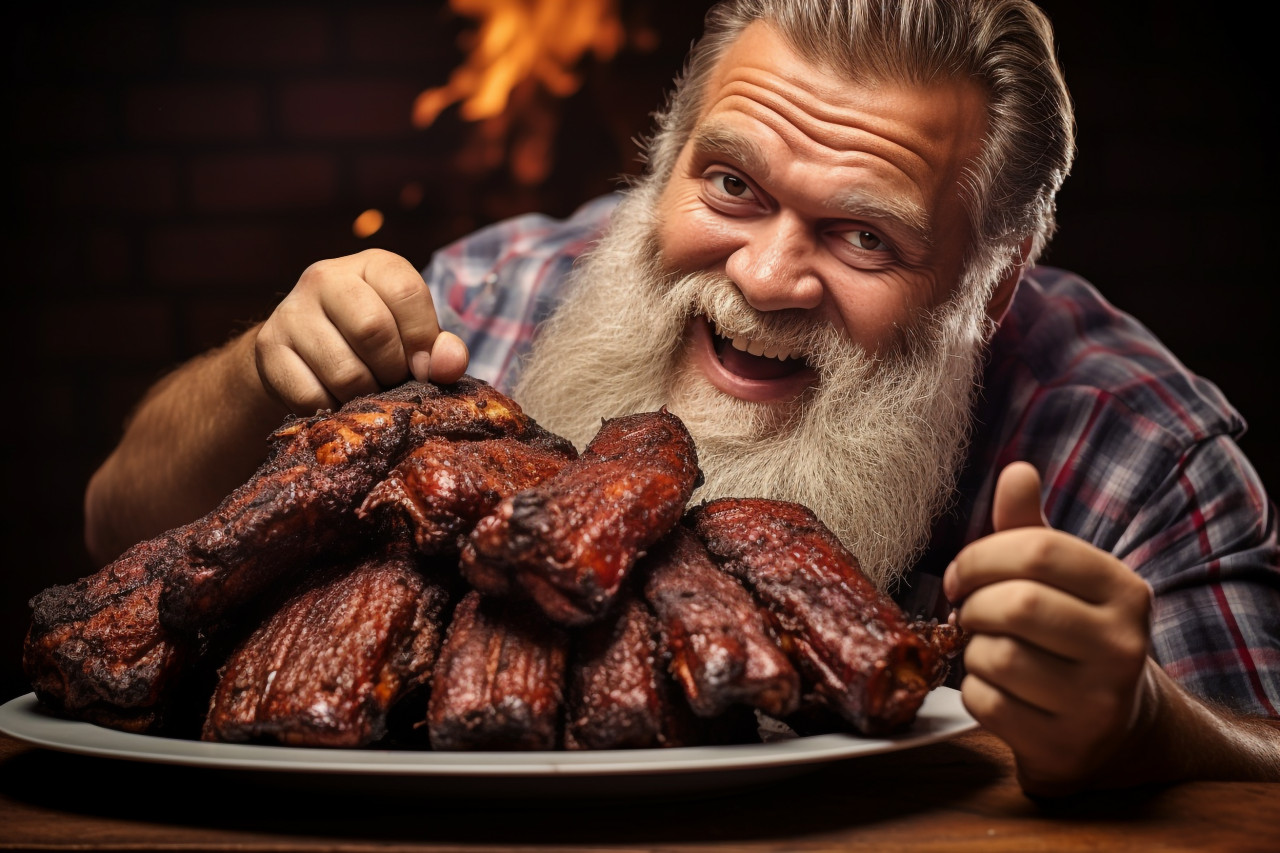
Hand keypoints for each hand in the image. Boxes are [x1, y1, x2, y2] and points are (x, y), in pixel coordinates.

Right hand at [254, 249, 469, 413]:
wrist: (304, 351)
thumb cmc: (374, 341)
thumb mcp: (411, 334)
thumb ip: (439, 348)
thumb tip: (450, 365)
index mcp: (372, 264)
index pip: (407, 291)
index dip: (423, 339)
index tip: (424, 368)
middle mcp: (326, 277)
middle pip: (372, 330)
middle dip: (392, 370)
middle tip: (392, 382)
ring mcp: (291, 310)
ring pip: (343, 371)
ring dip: (364, 396)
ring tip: (366, 392)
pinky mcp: (268, 347)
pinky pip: (310, 395)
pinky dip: (332, 409)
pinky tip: (336, 400)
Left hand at [944, 461, 1154, 795]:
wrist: (1112, 726)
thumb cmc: (1072, 634)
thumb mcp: (1062, 580)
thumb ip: (1031, 529)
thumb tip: (1017, 470)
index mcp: (1125, 591)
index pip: (1039, 550)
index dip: (981, 557)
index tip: (960, 575)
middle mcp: (1123, 646)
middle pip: (1017, 604)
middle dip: (972, 604)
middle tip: (967, 612)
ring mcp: (1099, 702)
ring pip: (997, 656)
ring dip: (971, 650)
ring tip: (986, 649)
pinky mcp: (1066, 746)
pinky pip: (987, 703)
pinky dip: (973, 690)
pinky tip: (994, 687)